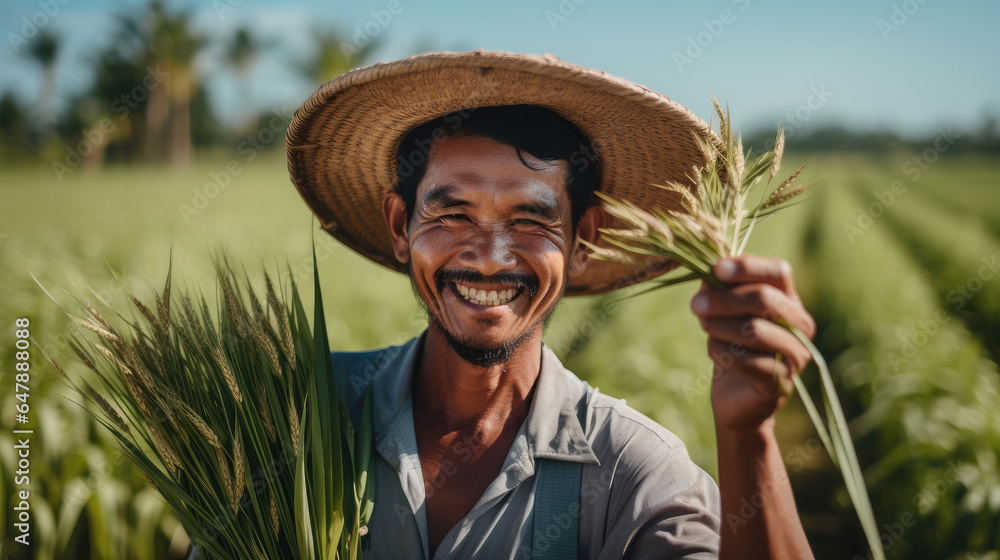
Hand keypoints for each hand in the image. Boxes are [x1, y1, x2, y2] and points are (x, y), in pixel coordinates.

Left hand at [690, 255, 816, 431]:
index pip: (779, 271)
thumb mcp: (723, 310)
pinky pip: (744, 359)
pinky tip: (716, 351)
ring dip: (719, 325)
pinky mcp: (780, 382)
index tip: (716, 269)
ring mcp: (796, 356)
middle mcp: (801, 326)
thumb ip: (719, 287)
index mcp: (790, 301)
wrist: (737, 396)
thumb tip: (709, 270)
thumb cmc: (731, 344)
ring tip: (705, 327)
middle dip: (723, 299)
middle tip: (695, 304)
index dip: (747, 267)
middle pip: (765, 298)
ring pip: (754, 329)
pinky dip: (720, 351)